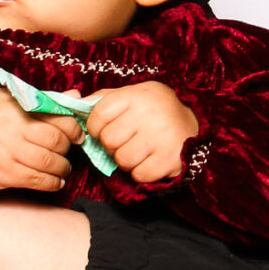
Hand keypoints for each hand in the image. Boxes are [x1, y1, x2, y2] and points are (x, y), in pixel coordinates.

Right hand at [0, 90, 72, 193]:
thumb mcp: (10, 103)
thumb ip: (43, 100)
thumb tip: (76, 96)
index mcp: (11, 104)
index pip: (55, 114)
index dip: (73, 127)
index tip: (78, 134)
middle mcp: (7, 126)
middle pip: (54, 139)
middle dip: (67, 148)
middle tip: (69, 152)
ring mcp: (4, 151)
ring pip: (47, 161)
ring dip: (62, 167)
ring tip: (63, 168)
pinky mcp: (1, 173)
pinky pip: (36, 180)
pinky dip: (51, 183)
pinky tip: (55, 182)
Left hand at [83, 82, 201, 183]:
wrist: (195, 124)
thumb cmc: (155, 110)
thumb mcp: (133, 95)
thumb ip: (103, 99)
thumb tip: (73, 103)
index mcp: (137, 95)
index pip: (98, 115)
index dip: (96, 126)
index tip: (107, 128)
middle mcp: (149, 114)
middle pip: (108, 140)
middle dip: (113, 144)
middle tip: (128, 140)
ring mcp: (161, 137)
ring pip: (122, 160)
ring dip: (127, 160)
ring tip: (141, 150)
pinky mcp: (169, 160)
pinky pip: (138, 174)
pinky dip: (141, 172)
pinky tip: (151, 160)